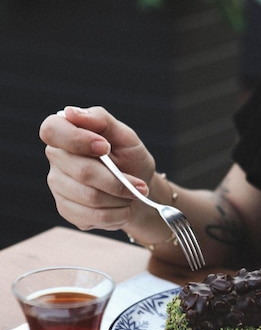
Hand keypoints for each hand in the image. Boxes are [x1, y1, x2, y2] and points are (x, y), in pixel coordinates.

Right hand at [39, 106, 154, 232]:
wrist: (137, 192)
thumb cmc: (130, 160)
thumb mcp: (125, 136)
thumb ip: (101, 120)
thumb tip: (71, 113)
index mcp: (65, 133)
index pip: (52, 130)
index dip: (78, 140)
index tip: (106, 148)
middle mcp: (56, 159)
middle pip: (83, 171)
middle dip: (117, 181)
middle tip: (139, 186)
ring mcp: (58, 186)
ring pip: (91, 197)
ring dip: (120, 198)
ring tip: (132, 196)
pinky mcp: (67, 210)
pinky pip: (93, 216)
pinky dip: (117, 214)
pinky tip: (123, 208)